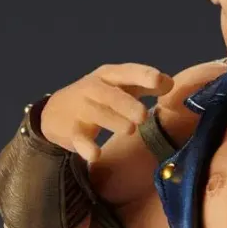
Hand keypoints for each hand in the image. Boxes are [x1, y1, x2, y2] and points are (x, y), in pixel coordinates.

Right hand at [39, 64, 173, 164]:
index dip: (143, 75)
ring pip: (97, 113)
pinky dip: (86, 147)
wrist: (55, 112)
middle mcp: (94, 89)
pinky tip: (95, 155)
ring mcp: (81, 109)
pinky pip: (78, 139)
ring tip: (129, 130)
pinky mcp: (71, 131)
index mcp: (109, 76)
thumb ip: (145, 85)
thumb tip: (171, 84)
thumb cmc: (98, 97)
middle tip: (144, 115)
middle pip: (110, 94)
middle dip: (127, 103)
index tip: (159, 80)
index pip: (127, 72)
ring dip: (113, 121)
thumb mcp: (120, 86)